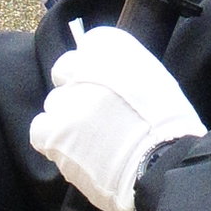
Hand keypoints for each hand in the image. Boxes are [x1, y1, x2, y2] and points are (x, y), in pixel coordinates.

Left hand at [27, 30, 206, 210]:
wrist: (162, 168)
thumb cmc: (170, 129)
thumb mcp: (157, 81)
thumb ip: (127, 72)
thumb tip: (110, 79)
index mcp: (116, 49)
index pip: (91, 42)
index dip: (96, 64)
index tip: (105, 83)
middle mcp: (86, 68)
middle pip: (66, 69)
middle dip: (77, 87)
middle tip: (95, 111)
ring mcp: (68, 100)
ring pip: (55, 103)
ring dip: (67, 117)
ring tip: (90, 139)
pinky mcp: (54, 132)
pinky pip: (40, 129)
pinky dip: (53, 139)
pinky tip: (73, 150)